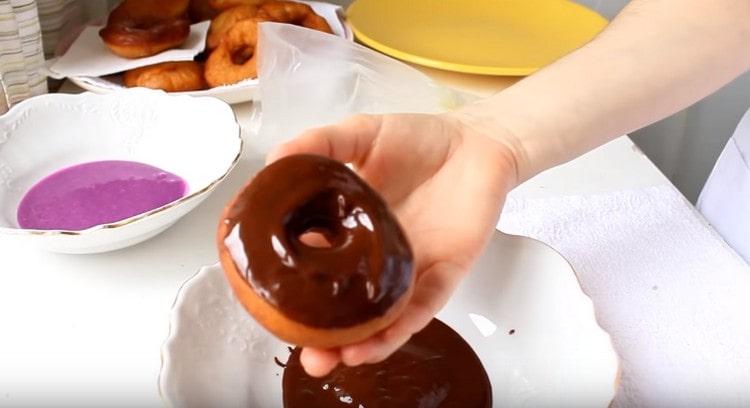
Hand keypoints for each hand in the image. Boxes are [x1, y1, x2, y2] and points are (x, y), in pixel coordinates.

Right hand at [267, 112, 518, 376]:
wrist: (475, 140)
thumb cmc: (418, 139)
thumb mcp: (360, 134)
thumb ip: (319, 144)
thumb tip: (274, 160)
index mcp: (347, 230)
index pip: (312, 266)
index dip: (291, 288)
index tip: (264, 304)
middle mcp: (374, 257)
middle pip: (346, 305)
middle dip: (325, 336)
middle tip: (306, 355)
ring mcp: (409, 269)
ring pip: (383, 317)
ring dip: (361, 343)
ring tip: (336, 359)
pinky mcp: (444, 273)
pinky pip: (423, 305)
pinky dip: (402, 326)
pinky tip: (378, 342)